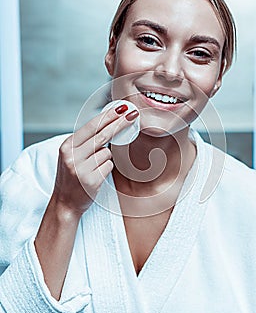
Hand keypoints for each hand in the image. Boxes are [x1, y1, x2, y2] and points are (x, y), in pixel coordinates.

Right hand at [35, 103, 137, 299]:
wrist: (65, 203)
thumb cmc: (71, 176)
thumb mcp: (71, 155)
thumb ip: (85, 141)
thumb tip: (108, 123)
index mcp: (67, 146)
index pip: (91, 126)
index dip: (108, 116)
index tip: (122, 109)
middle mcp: (72, 156)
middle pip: (102, 135)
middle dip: (119, 124)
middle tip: (133, 115)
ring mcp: (82, 169)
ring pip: (107, 153)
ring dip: (105, 158)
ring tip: (92, 168)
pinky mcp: (91, 181)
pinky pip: (109, 167)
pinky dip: (106, 169)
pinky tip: (95, 176)